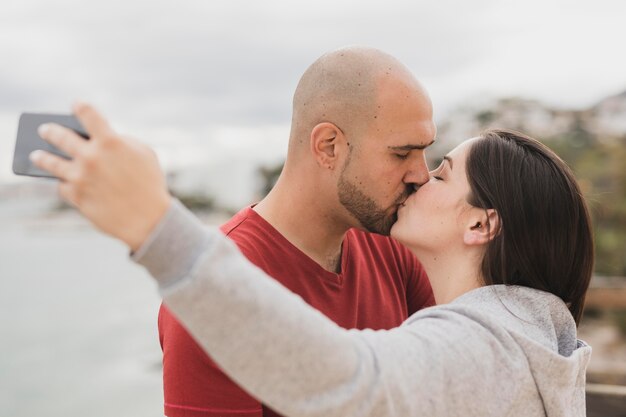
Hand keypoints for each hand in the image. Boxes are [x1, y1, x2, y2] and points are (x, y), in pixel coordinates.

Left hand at [30, 102, 171, 251]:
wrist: (149, 219)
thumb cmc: (150, 184)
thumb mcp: (144, 155)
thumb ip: (121, 142)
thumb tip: (99, 141)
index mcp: (110, 142)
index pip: (88, 113)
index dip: (81, 107)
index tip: (77, 106)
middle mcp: (91, 157)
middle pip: (60, 136)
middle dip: (49, 131)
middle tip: (44, 130)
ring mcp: (81, 177)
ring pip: (50, 163)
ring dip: (41, 157)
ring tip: (36, 155)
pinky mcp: (77, 197)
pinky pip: (63, 187)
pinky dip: (64, 183)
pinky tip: (62, 181)